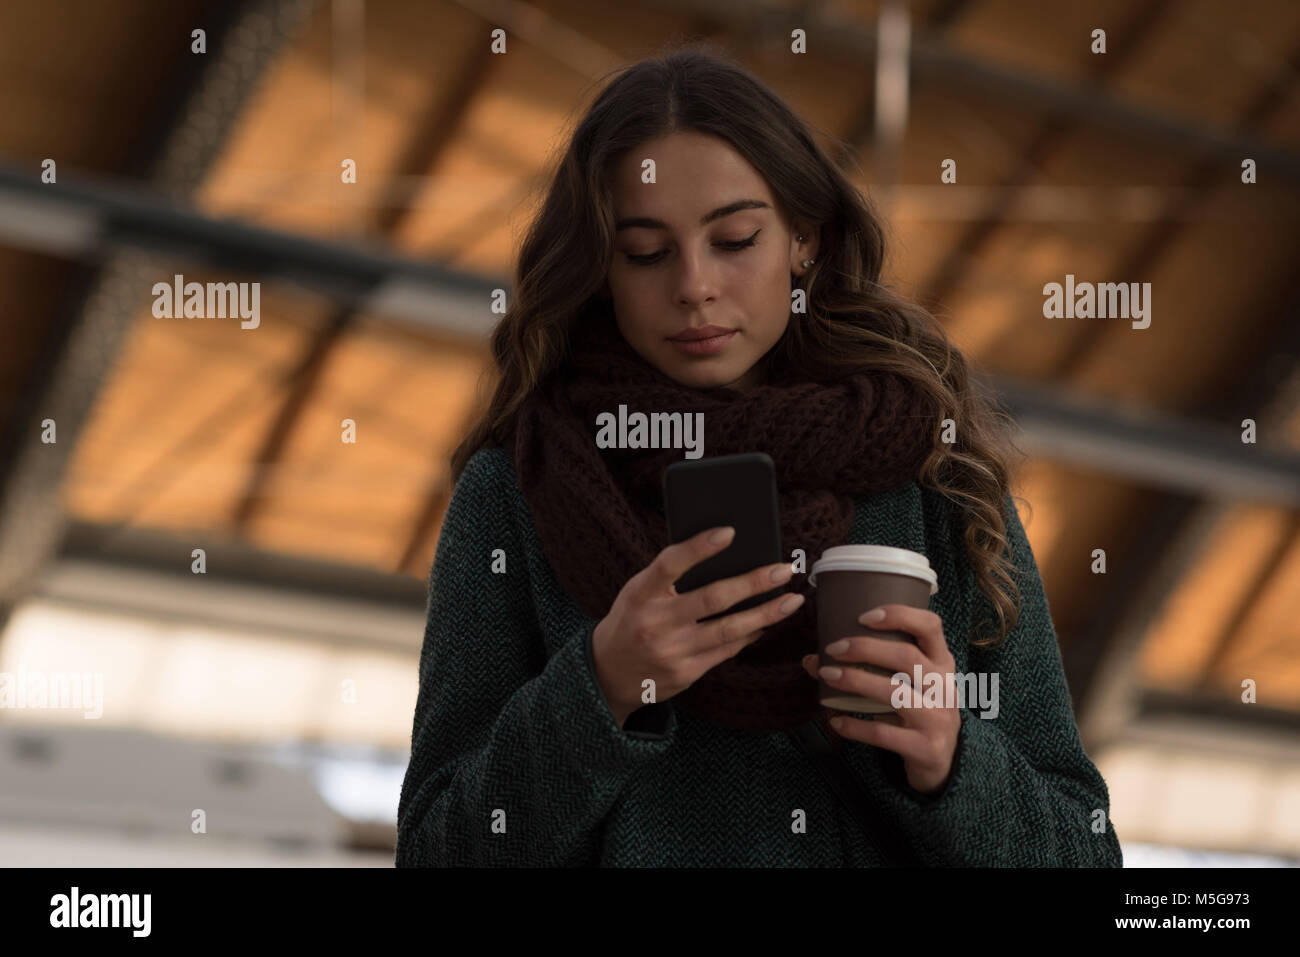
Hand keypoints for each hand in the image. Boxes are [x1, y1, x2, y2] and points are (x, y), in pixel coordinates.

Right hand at [592, 526, 805, 726]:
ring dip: (766, 614)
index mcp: (640, 594)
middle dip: (754, 583)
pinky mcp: (686, 673)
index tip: (730, 532)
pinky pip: (726, 650)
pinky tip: (766, 622)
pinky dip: (750, 634)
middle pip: (713, 599)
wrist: (608, 673)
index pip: (671, 564)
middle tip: (783, 569)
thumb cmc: (631, 619)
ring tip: (792, 600)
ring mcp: (672, 651)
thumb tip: (725, 555)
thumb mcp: (638, 591)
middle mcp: (656, 623)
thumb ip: (670, 576)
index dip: (699, 547)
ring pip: (729, 629)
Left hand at [800, 604, 960, 796]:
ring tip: (826, 675)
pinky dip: (856, 726)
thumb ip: (868, 667)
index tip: (863, 616)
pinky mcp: (926, 748)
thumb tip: (812, 658)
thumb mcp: (905, 684)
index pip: (930, 626)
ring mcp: (938, 719)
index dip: (899, 615)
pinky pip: (885, 733)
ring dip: (856, 681)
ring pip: (894, 693)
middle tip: (833, 648)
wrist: (942, 761)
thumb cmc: (916, 709)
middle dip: (865, 648)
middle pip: (906, 656)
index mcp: (941, 662)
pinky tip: (836, 721)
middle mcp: (944, 687)